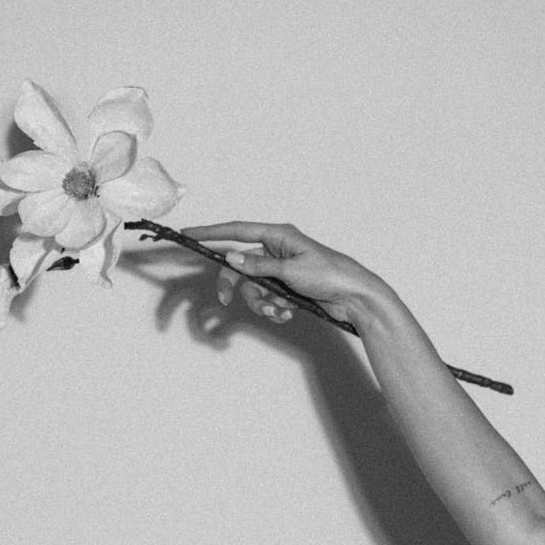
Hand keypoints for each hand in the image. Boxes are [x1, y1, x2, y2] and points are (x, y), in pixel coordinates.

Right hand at [179, 221, 378, 325]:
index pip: (236, 231)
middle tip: (223, 301)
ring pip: (253, 286)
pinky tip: (288, 313)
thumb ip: (259, 266)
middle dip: (235, 286)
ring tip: (278, 311)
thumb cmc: (330, 275)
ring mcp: (281, 269)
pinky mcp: (287, 287)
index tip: (189, 234)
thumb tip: (231, 259)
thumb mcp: (291, 271)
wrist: (355, 297)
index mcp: (278, 236)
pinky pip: (267, 297)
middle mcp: (276, 249)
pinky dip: (273, 308)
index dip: (211, 232)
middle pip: (240, 265)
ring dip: (261, 302)